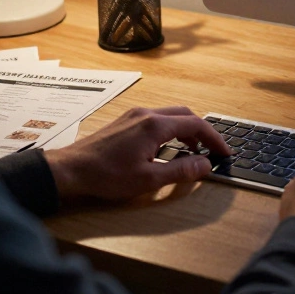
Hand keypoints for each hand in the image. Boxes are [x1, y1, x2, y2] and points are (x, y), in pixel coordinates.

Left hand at [43, 106, 231, 200]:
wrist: (71, 169)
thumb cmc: (106, 175)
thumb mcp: (148, 179)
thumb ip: (180, 171)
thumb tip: (204, 165)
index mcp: (155, 126)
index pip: (196, 124)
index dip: (214, 138)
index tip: (224, 152)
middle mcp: (146, 114)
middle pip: (185, 114)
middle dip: (202, 131)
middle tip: (210, 150)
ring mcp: (134, 115)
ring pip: (170, 115)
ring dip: (186, 130)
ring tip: (192, 151)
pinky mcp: (125, 121)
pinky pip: (157, 118)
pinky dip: (170, 129)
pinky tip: (167, 147)